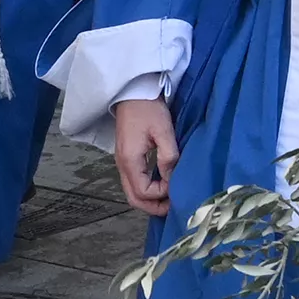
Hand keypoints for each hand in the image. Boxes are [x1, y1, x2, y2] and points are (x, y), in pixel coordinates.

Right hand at [113, 98, 178, 215]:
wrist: (133, 92)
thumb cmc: (148, 108)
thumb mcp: (163, 130)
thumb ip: (168, 156)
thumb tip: (171, 177)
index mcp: (130, 160)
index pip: (143, 192)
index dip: (161, 194)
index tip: (176, 184)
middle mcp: (122, 165)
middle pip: (134, 198)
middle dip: (153, 206)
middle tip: (172, 207)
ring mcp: (123, 161)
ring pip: (133, 191)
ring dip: (150, 199)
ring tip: (169, 197)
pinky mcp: (127, 156)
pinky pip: (134, 181)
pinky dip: (147, 188)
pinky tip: (161, 183)